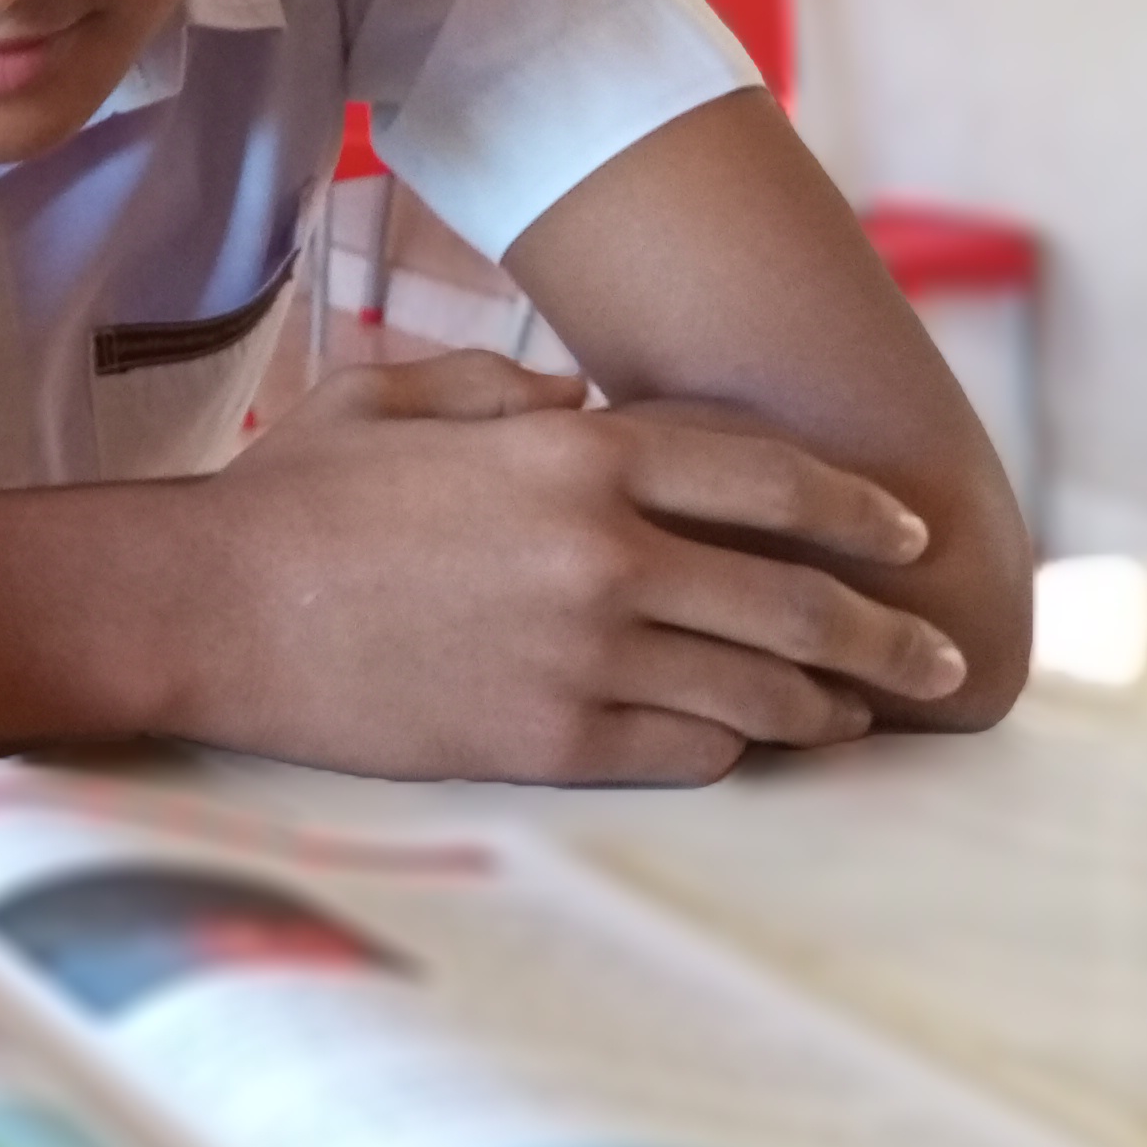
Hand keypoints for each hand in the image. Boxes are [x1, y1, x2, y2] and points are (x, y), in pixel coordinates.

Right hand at [176, 351, 965, 785]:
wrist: (208, 607)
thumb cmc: (292, 495)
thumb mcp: (394, 398)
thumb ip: (502, 394)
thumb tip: (579, 408)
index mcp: (571, 456)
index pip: (771, 477)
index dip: (858, 507)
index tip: (907, 535)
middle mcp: (602, 554)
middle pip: (800, 602)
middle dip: (890, 637)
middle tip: (937, 660)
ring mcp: (581, 657)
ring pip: (761, 692)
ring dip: (824, 706)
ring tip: (853, 714)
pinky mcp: (548, 742)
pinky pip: (689, 753)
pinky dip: (729, 746)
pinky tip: (739, 741)